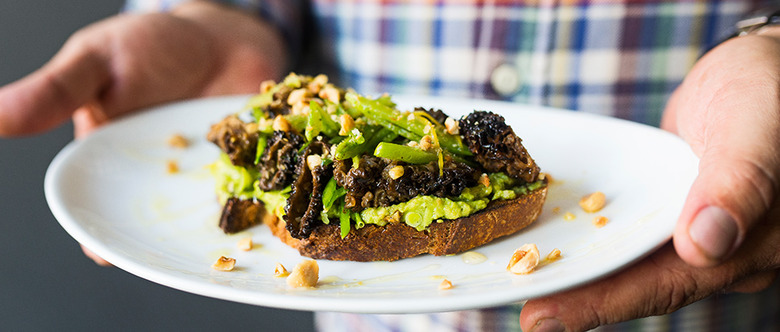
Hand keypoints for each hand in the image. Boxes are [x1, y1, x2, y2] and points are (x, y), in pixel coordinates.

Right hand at [0, 1, 286, 264]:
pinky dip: (269, 193)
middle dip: (174, 235)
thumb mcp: (97, 60)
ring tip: (237, 233)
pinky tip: (281, 202)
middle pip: (165, 220)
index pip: (105, 209)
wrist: (220, 31)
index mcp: (118, 161)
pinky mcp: (256, 162)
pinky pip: (262, 185)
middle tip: (187, 246)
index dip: (107, 233)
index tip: (110, 251)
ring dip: (226, 221)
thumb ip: (57, 92)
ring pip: (215, 210)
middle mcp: (166, 175)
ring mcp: (214, 171)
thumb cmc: (152, 43)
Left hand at [519, 28, 779, 330]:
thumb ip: (737, 185)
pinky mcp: (670, 210)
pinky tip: (557, 240)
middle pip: (639, 283)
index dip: (602, 304)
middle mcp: (720, 251)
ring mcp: (692, 230)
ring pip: (629, 261)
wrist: (765, 70)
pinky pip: (629, 231)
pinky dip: (594, 239)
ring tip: (526, 283)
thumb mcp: (757, 130)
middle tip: (525, 314)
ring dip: (582, 273)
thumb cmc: (770, 92)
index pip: (664, 285)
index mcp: (747, 245)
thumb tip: (703, 244)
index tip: (545, 318)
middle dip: (579, 299)